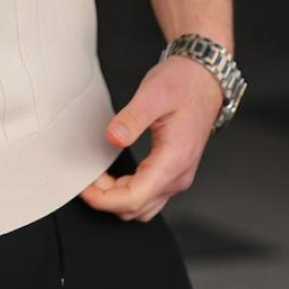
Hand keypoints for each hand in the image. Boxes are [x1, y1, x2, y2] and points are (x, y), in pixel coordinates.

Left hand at [78, 54, 223, 222]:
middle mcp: (178, 175)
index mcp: (173, 160)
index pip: (134, 198)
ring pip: (142, 207)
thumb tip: (113, 138)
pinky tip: (114, 176)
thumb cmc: (183, 84)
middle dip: (106, 198)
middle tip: (87, 176)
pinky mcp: (174, 172)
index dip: (103, 199)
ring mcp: (178, 176)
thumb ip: (132, 118)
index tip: (83, 188)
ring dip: (116, 199)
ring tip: (98, 177)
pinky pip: (148, 196)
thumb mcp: (153, 93)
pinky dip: (127, 193)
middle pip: (136, 209)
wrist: (204, 79)